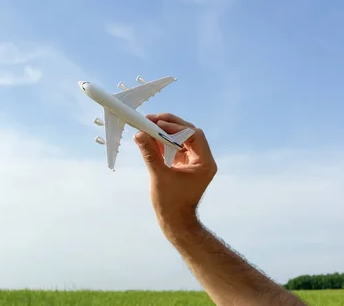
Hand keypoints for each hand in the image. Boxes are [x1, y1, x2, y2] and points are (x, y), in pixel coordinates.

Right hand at [134, 113, 216, 229]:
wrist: (176, 223)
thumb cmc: (170, 204)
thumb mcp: (159, 176)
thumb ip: (150, 153)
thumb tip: (139, 134)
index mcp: (204, 163)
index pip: (193, 135)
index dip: (175, 127)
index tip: (157, 124)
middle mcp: (203, 160)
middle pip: (188, 134)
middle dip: (169, 126)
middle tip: (151, 119)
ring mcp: (194, 163)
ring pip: (181, 140)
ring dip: (165, 133)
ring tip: (147, 127)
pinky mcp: (185, 166)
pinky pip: (176, 149)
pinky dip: (163, 143)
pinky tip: (150, 139)